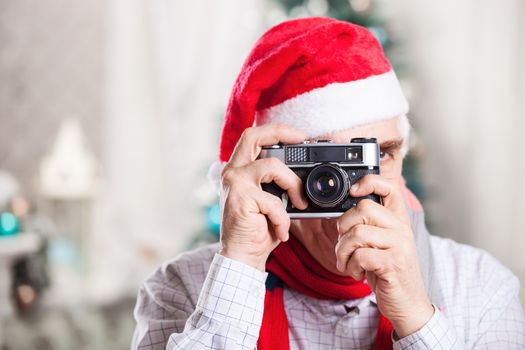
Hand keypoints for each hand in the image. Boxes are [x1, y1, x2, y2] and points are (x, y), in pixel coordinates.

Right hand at [219, 124, 307, 270]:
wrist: (242, 256)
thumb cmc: (258, 230)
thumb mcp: (271, 200)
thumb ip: (279, 183)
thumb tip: (305, 174)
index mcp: (239, 170)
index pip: (252, 137)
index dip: (276, 130)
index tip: (299, 136)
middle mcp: (233, 172)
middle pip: (252, 136)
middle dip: (281, 133)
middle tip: (302, 140)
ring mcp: (235, 184)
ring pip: (273, 166)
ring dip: (293, 185)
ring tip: (299, 204)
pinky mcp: (241, 199)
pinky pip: (274, 202)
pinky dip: (283, 218)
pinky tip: (280, 231)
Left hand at [335, 175, 433, 337]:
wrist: (408, 304)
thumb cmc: (388, 272)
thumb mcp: (380, 244)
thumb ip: (368, 226)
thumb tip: (343, 212)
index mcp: (398, 220)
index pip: (389, 186)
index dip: (368, 182)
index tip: (352, 191)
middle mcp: (401, 229)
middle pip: (363, 208)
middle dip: (343, 227)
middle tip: (344, 245)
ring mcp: (399, 246)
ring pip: (357, 233)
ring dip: (343, 252)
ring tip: (348, 263)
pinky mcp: (393, 264)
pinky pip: (360, 256)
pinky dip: (351, 267)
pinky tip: (358, 274)